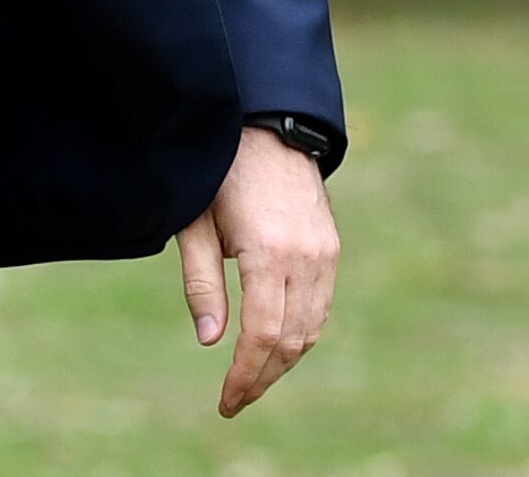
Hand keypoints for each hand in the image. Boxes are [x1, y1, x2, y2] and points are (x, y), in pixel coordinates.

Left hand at [175, 125, 338, 416]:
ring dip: (283, 361)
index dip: (245, 375)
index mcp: (269, 252)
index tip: (226, 401)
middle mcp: (306, 257)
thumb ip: (202, 282)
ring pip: (312, 328)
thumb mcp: (197, 222)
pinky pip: (321, 306)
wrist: (270, 126)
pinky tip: (276, 345)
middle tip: (235, 400)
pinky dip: (301, 334)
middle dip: (263, 377)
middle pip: (291, 340)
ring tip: (252, 379)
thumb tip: (210, 342)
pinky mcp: (331, 247)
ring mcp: (324, 252)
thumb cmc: (221, 172)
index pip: (263, 334)